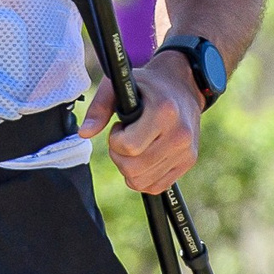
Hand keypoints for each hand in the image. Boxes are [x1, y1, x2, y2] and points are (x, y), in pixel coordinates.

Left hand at [79, 50, 204, 194]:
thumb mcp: (119, 87)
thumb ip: (99, 108)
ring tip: (136, 146)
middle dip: (119, 156)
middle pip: (133, 169)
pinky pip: (155, 187)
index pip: (128, 147)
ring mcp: (186, 152)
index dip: (115, 139)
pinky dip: (142, 177)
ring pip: (142, 182)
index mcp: (164, 112)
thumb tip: (84, 133)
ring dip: (129, 168)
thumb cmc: (147, 86)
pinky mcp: (188, 162)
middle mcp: (179, 135)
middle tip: (125, 138)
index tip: (121, 126)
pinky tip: (144, 157)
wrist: (182, 87)